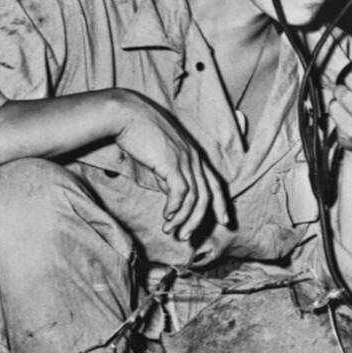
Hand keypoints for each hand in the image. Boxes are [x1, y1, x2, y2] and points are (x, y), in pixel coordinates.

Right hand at [111, 91, 230, 240]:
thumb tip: (171, 194)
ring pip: (194, 197)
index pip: (215, 183)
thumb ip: (168, 175)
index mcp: (194, 155)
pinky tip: (167, 217)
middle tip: (186, 237)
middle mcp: (194, 158)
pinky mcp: (172, 162)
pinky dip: (175, 208)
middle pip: (206, 195)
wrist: (127, 115)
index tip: (224, 221)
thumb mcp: (159, 158)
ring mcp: (185, 159)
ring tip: (170, 231)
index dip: (221, 203)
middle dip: (198, 220)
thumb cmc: (140, 135)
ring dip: (183, 219)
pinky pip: (180, 192)